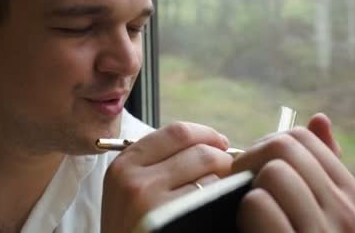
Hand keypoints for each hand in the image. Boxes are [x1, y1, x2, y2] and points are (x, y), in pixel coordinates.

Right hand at [101, 122, 232, 232]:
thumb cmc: (133, 228)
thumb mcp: (129, 190)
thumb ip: (158, 163)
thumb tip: (211, 143)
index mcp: (124, 165)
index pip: (176, 132)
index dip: (205, 134)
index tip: (219, 142)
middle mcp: (134, 180)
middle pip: (199, 150)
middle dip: (222, 158)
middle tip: (229, 171)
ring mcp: (151, 203)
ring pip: (209, 174)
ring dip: (223, 182)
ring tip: (218, 194)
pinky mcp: (169, 222)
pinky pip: (210, 199)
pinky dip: (219, 203)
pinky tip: (211, 212)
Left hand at [233, 113, 354, 231]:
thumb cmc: (281, 227)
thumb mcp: (302, 200)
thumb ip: (314, 164)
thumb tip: (321, 117)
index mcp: (351, 195)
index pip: (301, 137)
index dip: (266, 149)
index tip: (256, 174)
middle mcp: (347, 212)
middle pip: (284, 147)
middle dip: (251, 162)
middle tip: (243, 189)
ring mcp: (323, 232)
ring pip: (272, 171)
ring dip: (247, 190)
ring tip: (250, 213)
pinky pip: (258, 202)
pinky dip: (244, 213)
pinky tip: (253, 228)